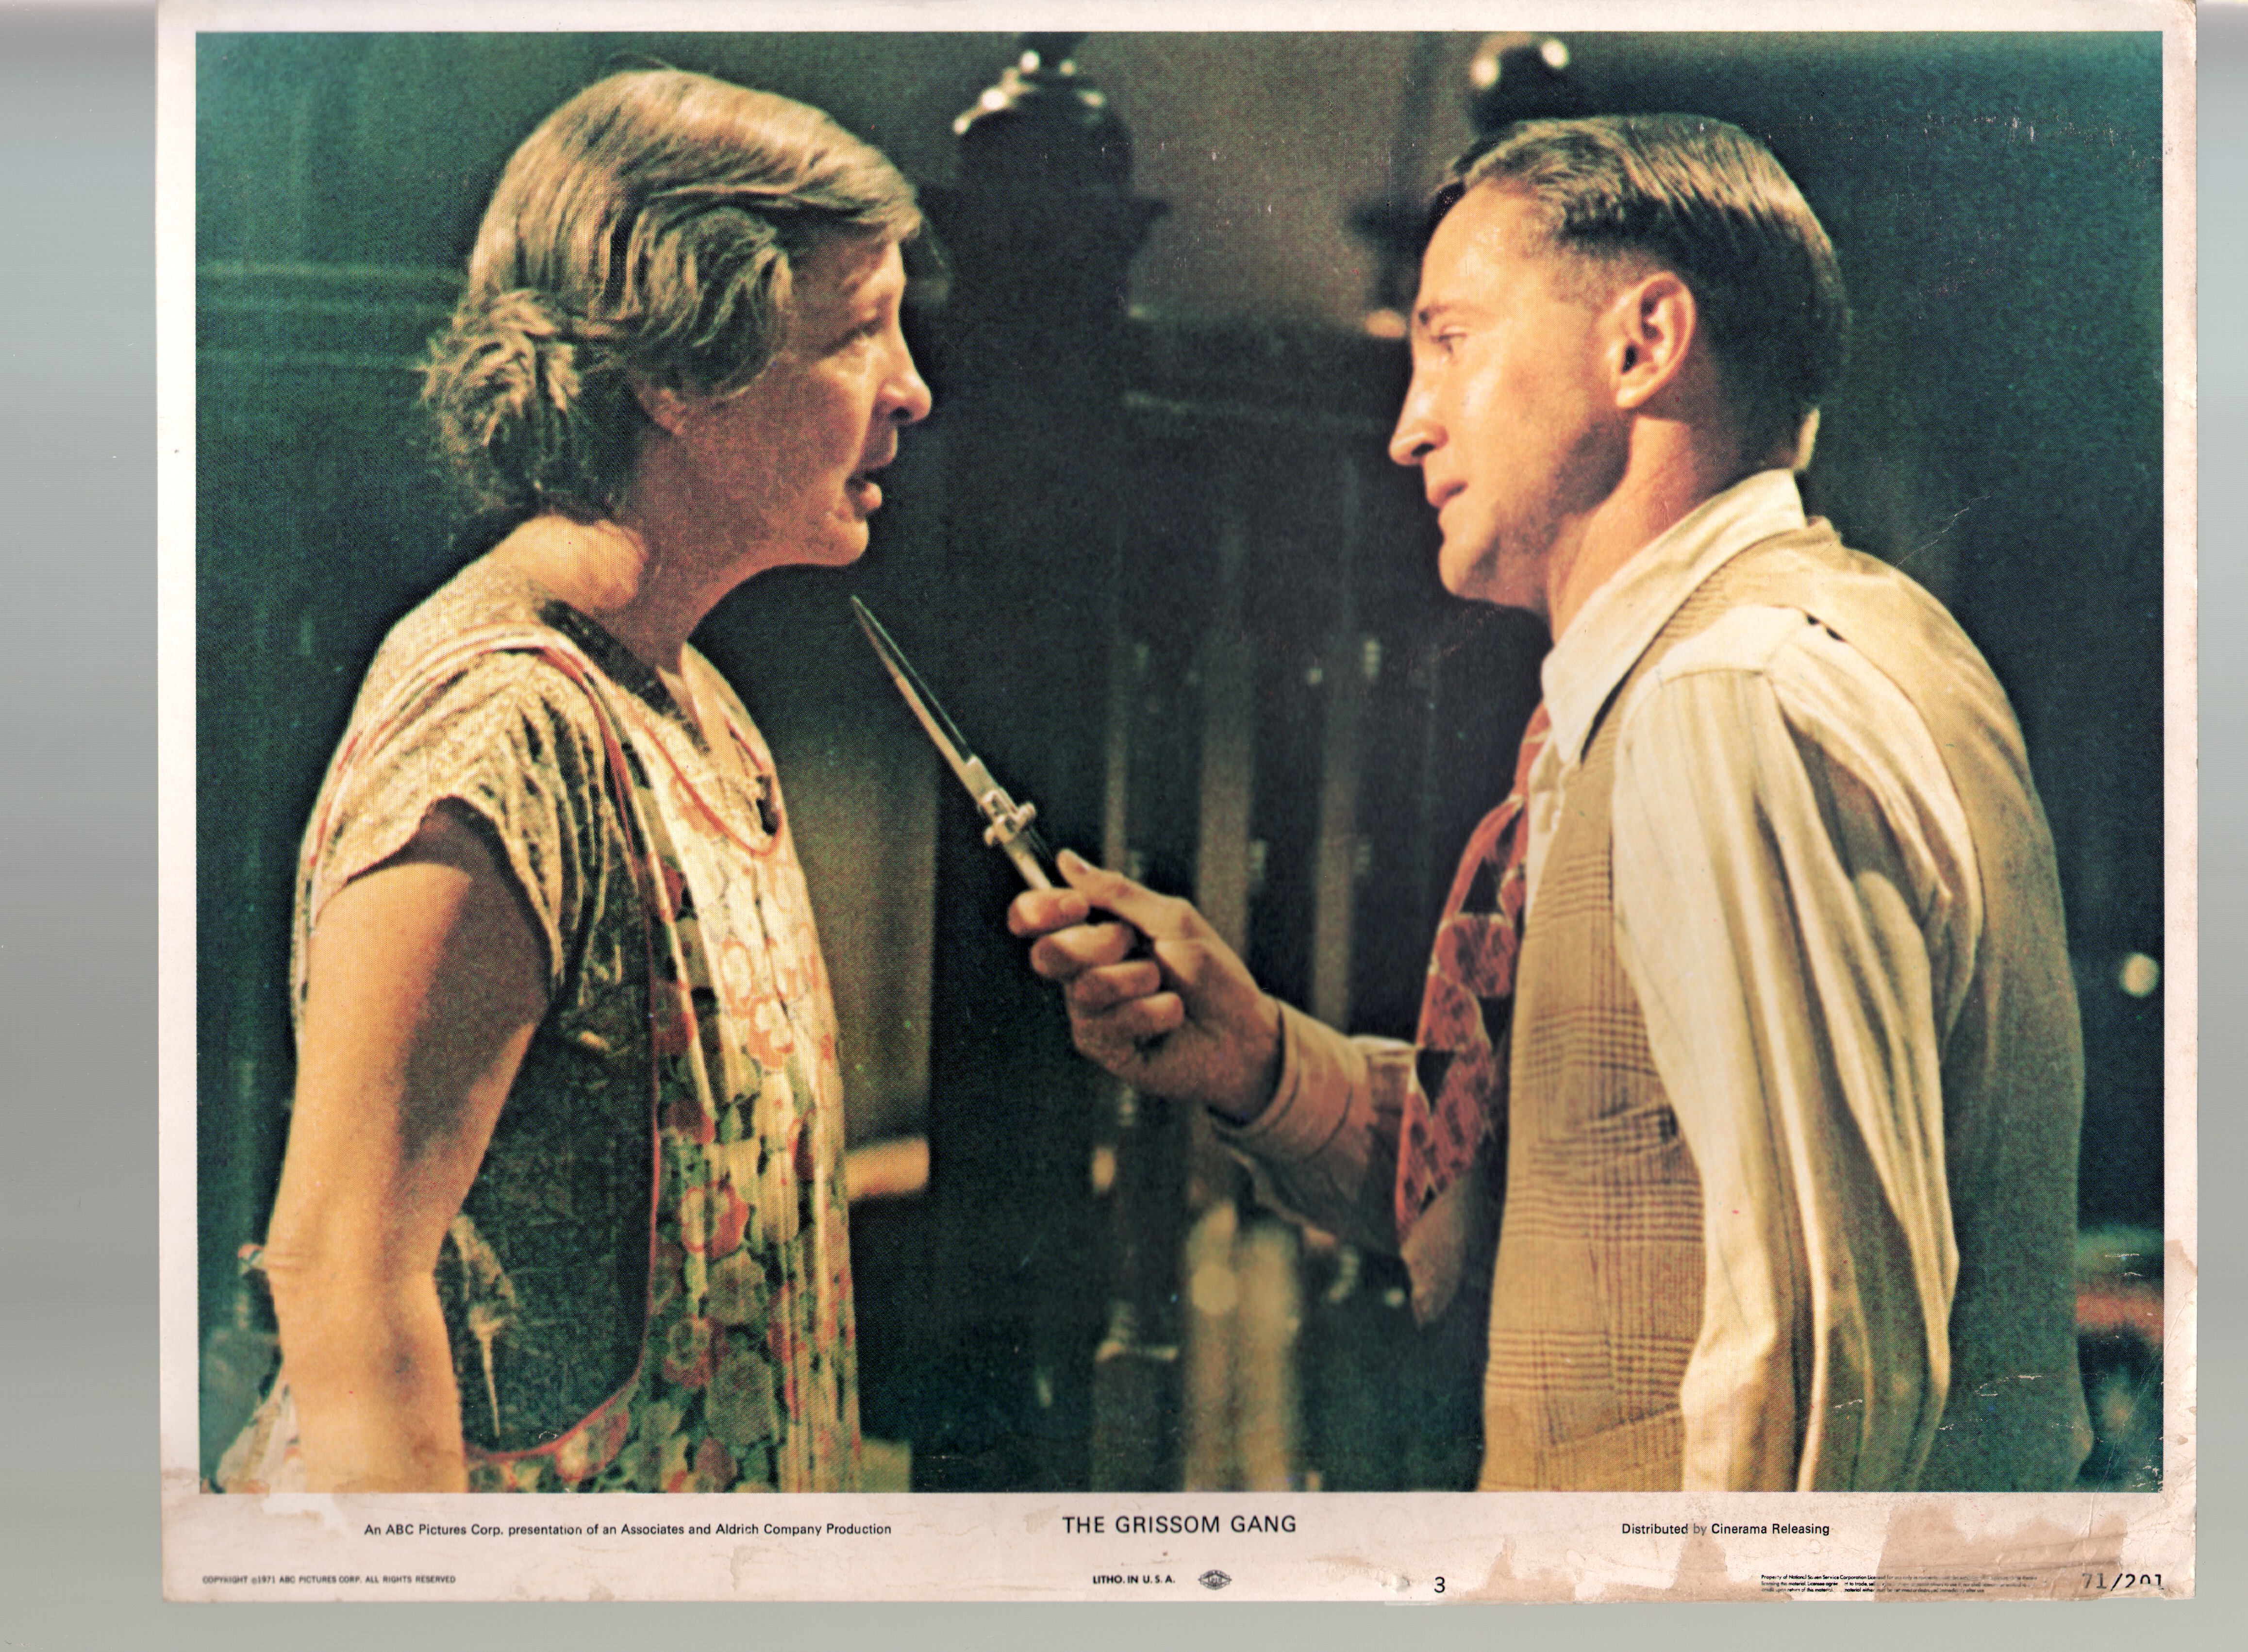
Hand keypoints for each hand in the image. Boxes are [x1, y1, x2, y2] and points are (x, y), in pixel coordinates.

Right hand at [1008, 849, 1281, 1120]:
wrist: (1242, 1031)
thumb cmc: (1212, 974)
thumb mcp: (1171, 919)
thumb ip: (1117, 893)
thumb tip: (1068, 861)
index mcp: (1093, 933)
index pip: (1035, 917)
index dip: (1040, 908)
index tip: (1076, 905)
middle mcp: (1082, 971)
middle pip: (1046, 953)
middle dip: (1096, 944)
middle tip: (1133, 944)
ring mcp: (1089, 1011)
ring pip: (1084, 988)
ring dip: (1137, 979)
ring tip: (1165, 985)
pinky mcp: (1103, 1047)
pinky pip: (1108, 1024)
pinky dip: (1151, 1012)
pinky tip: (1172, 1014)